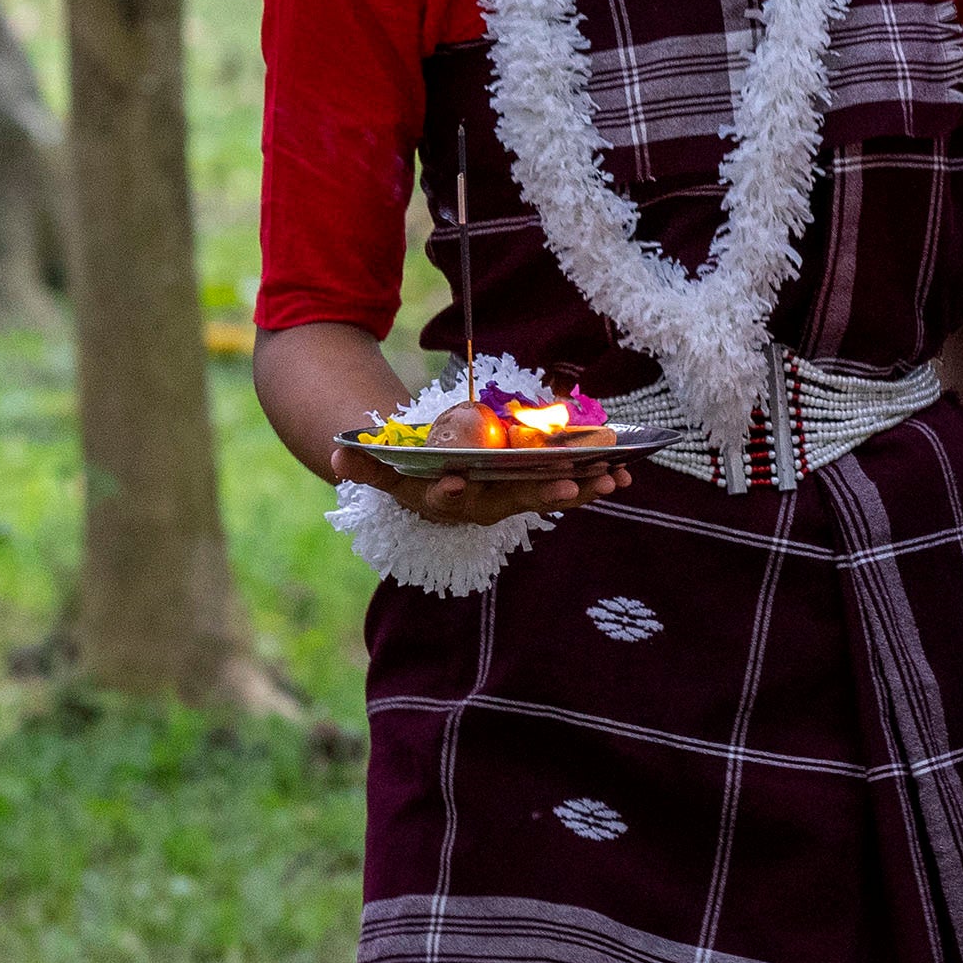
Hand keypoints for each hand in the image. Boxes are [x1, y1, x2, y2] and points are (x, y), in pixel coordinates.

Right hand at [379, 450, 634, 528]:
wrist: (434, 484)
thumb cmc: (410, 471)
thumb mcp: (383, 467)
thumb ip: (364, 464)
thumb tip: (338, 456)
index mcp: (445, 499)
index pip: (448, 498)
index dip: (452, 492)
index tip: (457, 481)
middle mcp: (482, 505)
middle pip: (510, 501)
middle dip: (539, 494)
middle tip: (565, 486)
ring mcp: (512, 500)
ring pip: (547, 496)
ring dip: (580, 489)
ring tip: (611, 478)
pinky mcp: (535, 490)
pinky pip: (566, 487)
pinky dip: (592, 481)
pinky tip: (624, 473)